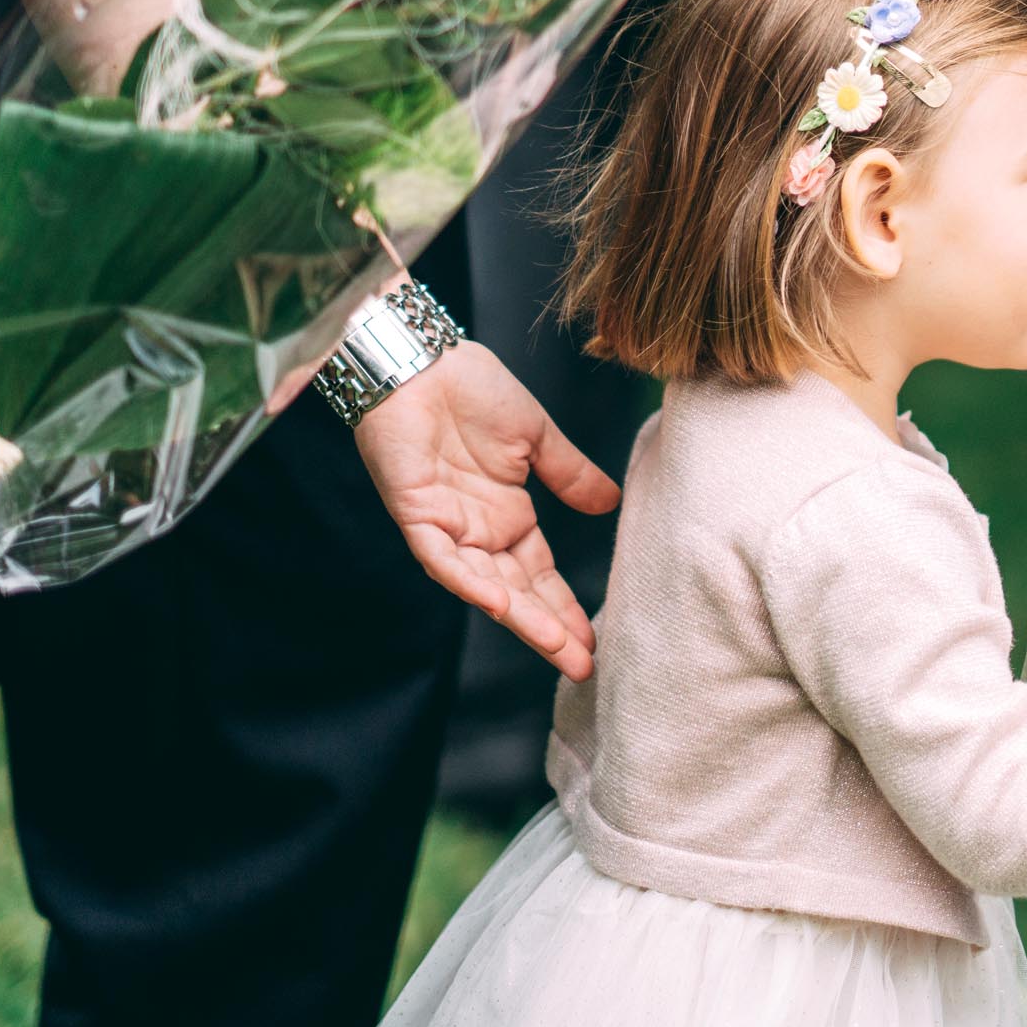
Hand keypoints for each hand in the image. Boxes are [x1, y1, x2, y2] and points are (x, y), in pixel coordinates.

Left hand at [352, 344, 621, 678]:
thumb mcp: (537, 435)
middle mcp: (477, 531)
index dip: (564, 607)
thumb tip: (611, 503)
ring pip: (482, 585)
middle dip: (548, 629)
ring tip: (555, 645)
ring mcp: (446, 526)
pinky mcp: (415, 513)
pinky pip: (441, 558)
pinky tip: (499, 602)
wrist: (422, 360)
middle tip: (582, 665)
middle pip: (516, 592)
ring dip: (517, 616)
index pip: (539, 575)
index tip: (595, 640)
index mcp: (507, 516)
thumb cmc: (473, 389)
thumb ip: (570, 474)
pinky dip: (468, 581)